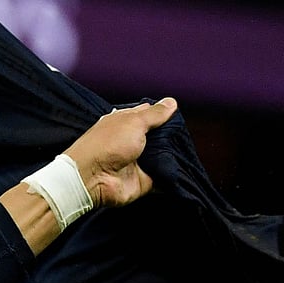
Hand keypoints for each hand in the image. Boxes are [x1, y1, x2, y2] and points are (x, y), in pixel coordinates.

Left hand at [63, 98, 177, 208]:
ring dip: (176, 155)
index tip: (179, 115)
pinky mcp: (144, 180)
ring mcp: (139, 161)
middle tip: (188, 135)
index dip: (163, 114)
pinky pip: (164, 178)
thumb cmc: (108, 145)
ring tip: (191, 151)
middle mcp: (132, 141)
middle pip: (160, 137)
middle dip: (174, 136)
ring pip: (164, 157)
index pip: (149, 115)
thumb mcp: (133, 122)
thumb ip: (154, 114)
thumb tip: (171, 102)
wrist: (93, 179)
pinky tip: (188, 171)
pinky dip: (174, 176)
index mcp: (125, 123)